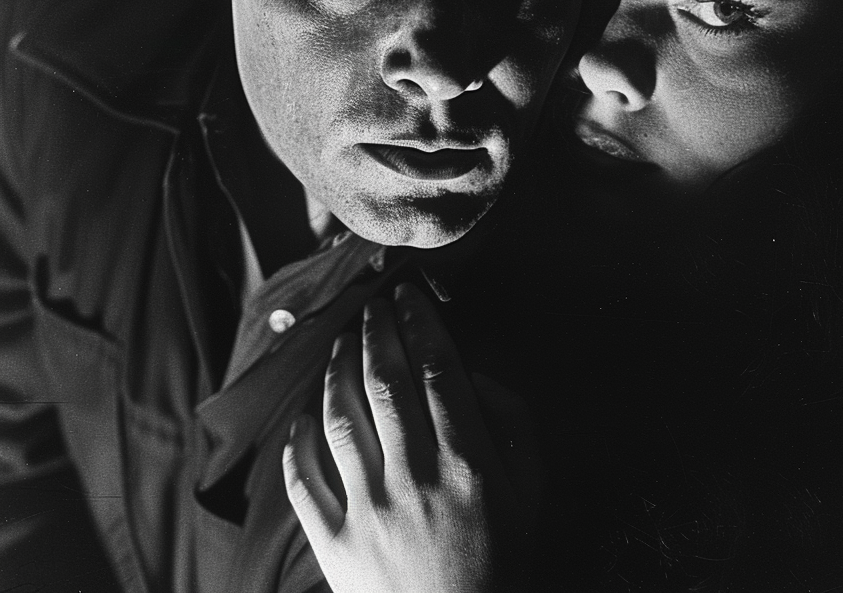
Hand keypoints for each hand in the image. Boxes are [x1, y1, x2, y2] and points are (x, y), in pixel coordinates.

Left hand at [282, 282, 540, 592]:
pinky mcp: (333, 545)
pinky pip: (304, 480)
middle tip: (372, 304)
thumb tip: (473, 375)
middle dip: (376, 331)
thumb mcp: (531, 492)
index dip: (420, 323)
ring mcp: (368, 512)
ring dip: (337, 369)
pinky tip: (303, 413)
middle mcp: (413, 479)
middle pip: (385, 382)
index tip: (409, 296)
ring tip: (342, 341)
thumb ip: (514, 424)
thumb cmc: (501, 561)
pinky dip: (297, 440)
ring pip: (340, 417)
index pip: (436, 370)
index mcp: (467, 463)